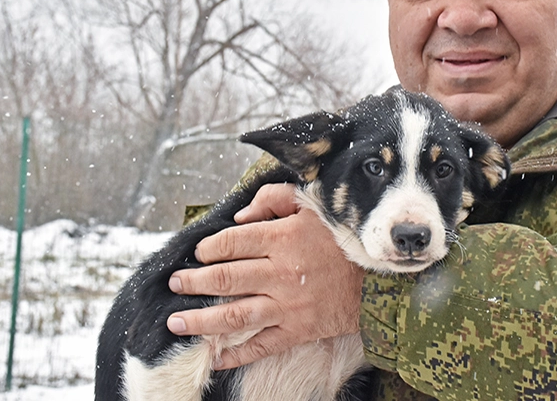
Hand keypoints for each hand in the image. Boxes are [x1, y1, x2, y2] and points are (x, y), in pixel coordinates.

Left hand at [165, 183, 365, 369]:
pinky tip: (215, 357)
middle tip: (175, 285)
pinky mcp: (298, 330)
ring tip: (177, 323)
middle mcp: (280, 273)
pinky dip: (235, 355)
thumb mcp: (314, 205)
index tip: (198, 252)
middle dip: (193, 283)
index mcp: (284, 238)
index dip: (209, 247)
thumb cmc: (346, 237)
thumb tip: (241, 215)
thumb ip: (275, 199)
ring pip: (233, 315)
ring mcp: (287, 305)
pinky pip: (261, 345)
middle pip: (225, 278)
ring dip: (200, 321)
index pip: (232, 242)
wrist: (382, 277)